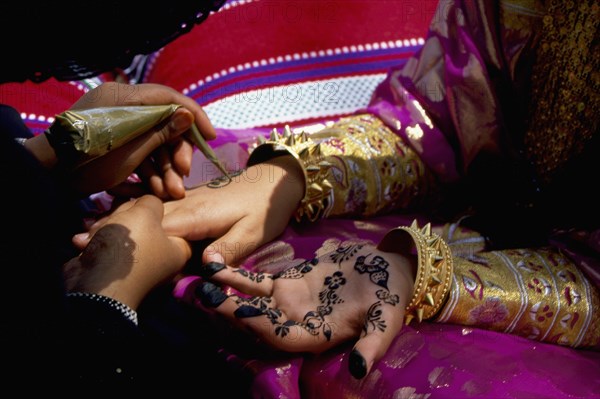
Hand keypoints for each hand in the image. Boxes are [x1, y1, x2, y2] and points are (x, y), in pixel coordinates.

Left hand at [25, 82, 215, 198]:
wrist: (51, 175)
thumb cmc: (88, 158)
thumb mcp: (131, 147)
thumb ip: (161, 131)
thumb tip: (188, 116)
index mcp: (127, 97)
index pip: (170, 98)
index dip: (194, 115)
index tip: (210, 136)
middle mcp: (127, 108)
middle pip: (166, 124)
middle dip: (178, 152)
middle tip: (184, 172)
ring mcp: (122, 127)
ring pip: (156, 143)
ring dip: (166, 168)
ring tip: (173, 192)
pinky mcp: (118, 144)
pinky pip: (142, 153)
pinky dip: (150, 171)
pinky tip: (158, 190)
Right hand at [64, 195, 191, 309]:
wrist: (96, 282)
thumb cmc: (129, 247)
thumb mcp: (146, 212)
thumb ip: (152, 201)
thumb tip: (148, 204)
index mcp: (179, 249)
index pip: (171, 218)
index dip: (151, 209)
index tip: (138, 208)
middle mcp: (162, 259)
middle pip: (144, 224)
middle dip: (122, 219)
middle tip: (114, 224)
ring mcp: (138, 265)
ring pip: (122, 233)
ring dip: (104, 229)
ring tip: (95, 235)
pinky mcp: (115, 269)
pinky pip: (108, 246)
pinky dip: (94, 243)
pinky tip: (83, 242)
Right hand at [161, 155, 303, 264]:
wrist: (273, 179)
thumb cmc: (266, 207)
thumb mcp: (254, 232)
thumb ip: (230, 249)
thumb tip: (206, 267)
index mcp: (195, 215)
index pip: (158, 236)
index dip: (156, 257)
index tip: (165, 275)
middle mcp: (183, 204)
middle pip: (148, 226)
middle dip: (147, 247)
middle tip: (157, 269)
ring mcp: (184, 200)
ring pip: (152, 217)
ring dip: (150, 236)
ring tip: (158, 255)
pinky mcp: (188, 200)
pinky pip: (163, 212)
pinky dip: (157, 226)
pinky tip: (165, 241)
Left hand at [189, 243, 414, 378]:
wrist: (388, 268)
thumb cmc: (391, 294)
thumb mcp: (389, 317)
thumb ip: (374, 343)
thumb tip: (360, 369)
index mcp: (318, 336)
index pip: (282, 337)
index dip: (260, 327)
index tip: (238, 312)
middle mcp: (297, 324)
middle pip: (257, 323)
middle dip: (230, 314)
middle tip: (203, 299)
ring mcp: (288, 304)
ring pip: (250, 303)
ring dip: (224, 296)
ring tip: (198, 286)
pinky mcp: (285, 284)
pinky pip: (255, 283)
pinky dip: (235, 277)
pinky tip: (213, 268)